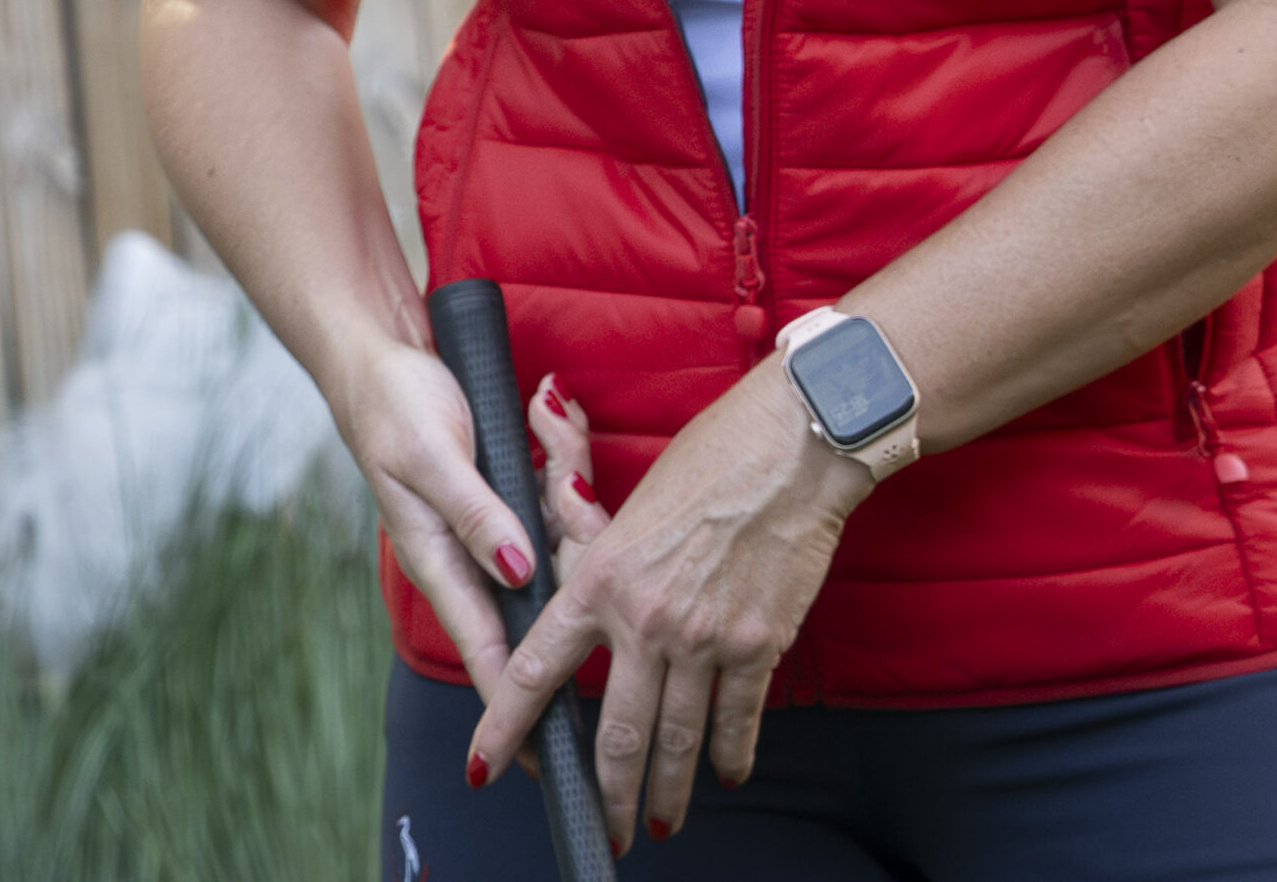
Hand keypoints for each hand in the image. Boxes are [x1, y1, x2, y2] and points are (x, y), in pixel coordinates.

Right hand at [335, 330, 546, 704]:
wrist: (382, 352)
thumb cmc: (393, 406)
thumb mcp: (431, 457)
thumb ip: (475, 515)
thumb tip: (518, 573)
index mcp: (443, 561)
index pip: (490, 648)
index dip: (520, 699)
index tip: (549, 749)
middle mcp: (475, 551)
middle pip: (549, 578)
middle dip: (572, 529)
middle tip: (567, 474)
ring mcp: (496, 519)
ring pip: (561, 526)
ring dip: (567, 472)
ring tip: (550, 419)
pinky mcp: (510, 485)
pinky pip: (557, 481)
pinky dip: (562, 447)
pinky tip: (551, 408)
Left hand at [466, 359, 868, 852]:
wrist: (792, 444)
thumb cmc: (713, 456)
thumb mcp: (634, 505)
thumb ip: (605, 562)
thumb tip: (586, 607)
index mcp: (602, 577)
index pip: (536, 669)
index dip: (504, 727)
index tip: (484, 766)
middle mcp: (646, 618)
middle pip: (617, 735)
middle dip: (608, 797)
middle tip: (607, 832)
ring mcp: (704, 636)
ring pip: (676, 741)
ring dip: (667, 794)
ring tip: (660, 824)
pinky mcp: (758, 642)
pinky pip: (738, 720)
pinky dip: (732, 757)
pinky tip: (727, 774)